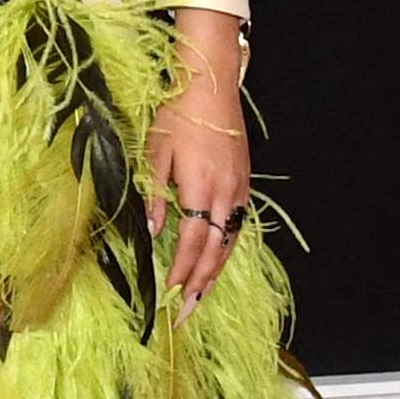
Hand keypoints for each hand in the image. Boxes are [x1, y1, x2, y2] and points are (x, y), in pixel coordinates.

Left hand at [147, 8, 247, 304]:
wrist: (210, 85)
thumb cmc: (177, 115)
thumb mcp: (155, 153)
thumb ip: (155, 195)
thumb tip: (155, 231)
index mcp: (202, 188)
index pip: (192, 242)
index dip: (182, 270)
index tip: (171, 294)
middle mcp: (227, 194)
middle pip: (216, 251)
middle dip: (201, 284)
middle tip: (187, 313)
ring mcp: (239, 189)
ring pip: (230, 242)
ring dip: (215, 272)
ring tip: (200, 297)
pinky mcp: (245, 182)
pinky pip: (237, 226)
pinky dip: (225, 249)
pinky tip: (215, 261)